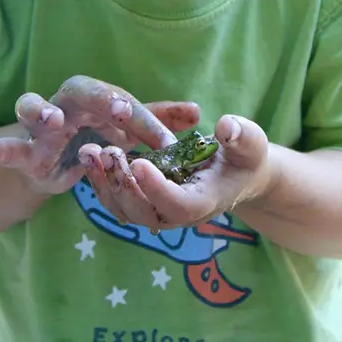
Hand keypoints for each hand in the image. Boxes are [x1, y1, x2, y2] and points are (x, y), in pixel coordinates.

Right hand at [0, 74, 199, 196]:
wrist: (53, 159)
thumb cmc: (93, 136)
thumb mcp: (126, 130)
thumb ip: (157, 121)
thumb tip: (197, 112)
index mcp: (97, 97)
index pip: (125, 102)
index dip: (146, 120)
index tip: (167, 140)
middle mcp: (67, 102)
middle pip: (83, 90)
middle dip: (102, 99)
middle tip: (122, 111)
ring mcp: (40, 123)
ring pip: (34, 105)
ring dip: (42, 109)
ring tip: (51, 117)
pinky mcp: (23, 147)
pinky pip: (8, 145)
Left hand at [77, 115, 273, 228]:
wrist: (238, 174)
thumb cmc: (245, 156)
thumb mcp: (250, 143)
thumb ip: (242, 137)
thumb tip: (226, 127)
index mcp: (204, 201)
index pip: (178, 205)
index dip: (157, 188)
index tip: (139, 162)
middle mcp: (179, 213)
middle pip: (145, 214)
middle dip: (123, 186)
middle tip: (109, 152)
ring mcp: (160, 210)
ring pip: (125, 211)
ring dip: (105, 184)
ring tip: (91, 152)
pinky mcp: (146, 201)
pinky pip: (118, 201)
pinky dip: (102, 182)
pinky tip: (91, 155)